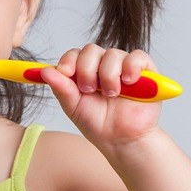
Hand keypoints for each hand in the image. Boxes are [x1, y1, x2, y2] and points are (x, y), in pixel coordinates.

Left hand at [40, 44, 161, 156]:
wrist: (121, 140)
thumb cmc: (96, 123)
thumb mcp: (73, 106)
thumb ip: (60, 87)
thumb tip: (44, 70)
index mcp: (84, 71)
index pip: (74, 54)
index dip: (68, 60)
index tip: (65, 72)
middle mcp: (103, 65)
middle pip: (91, 50)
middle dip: (87, 69)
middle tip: (89, 89)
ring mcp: (123, 67)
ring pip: (113, 54)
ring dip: (108, 75)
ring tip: (110, 94)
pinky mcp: (145, 72)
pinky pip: (138, 57)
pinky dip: (131, 66)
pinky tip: (127, 82)